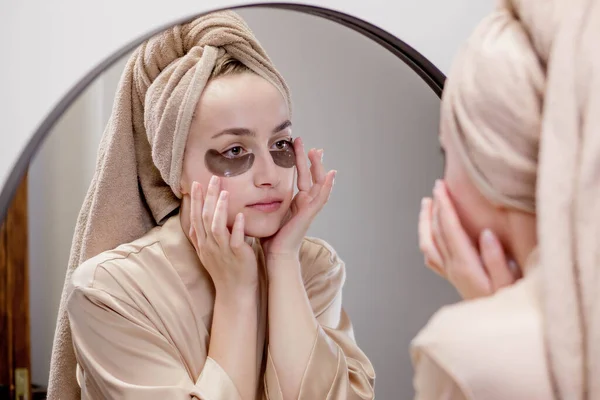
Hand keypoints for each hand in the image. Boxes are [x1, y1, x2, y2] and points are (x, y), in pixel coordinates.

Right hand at [189, 176, 258, 295]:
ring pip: (216, 227)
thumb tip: (200, 220)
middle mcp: (209, 246)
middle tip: (213, 178)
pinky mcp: (236, 255)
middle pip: (204, 217)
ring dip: (220, 208)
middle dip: (208, 197)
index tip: (196, 183)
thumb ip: (204, 236)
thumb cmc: (224, 271)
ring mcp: (222, 251)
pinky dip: (237, 227)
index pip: (195, 217)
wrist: (234, 293)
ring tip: (225, 192)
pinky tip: (241, 215)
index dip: (196, 200)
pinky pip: (235, 239)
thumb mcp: (208, 253)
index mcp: (202, 243)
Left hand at [261, 138, 335, 261]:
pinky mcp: (310, 215)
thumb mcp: (268, 213)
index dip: (299, 162)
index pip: (301, 177)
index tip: (294, 146)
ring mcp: (309, 209)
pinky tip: (331, 174)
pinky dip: (328, 186)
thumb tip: (252, 190)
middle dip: (308, 159)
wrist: (277, 255)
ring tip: (316, 151)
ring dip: (318, 167)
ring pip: (319, 183)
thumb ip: (265, 201)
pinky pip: (321, 198)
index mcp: (297, 203)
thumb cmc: (270, 238)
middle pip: (311, 176)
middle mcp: (305, 204)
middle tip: (304, 142)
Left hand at [418, 180, 520, 299]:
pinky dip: (427, 240)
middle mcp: (453, 268)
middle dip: (435, 207)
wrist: (498, 329)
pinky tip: (429, 234)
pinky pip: (431, 256)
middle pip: (436, 231)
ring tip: (426, 204)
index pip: (449, 228)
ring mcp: (450, 273)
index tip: (440, 187)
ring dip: (425, 222)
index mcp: (465, 264)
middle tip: (436, 188)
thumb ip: (497, 259)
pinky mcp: (453, 278)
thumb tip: (485, 234)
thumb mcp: (509, 283)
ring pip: (428, 243)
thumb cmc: (508, 305)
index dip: (444, 205)